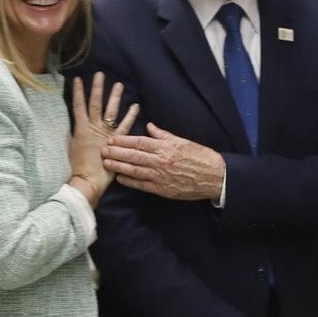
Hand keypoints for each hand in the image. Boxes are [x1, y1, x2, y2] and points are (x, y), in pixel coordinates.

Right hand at [67, 73, 137, 204]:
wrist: (87, 180)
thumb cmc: (77, 167)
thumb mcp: (70, 148)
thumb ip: (71, 136)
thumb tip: (69, 128)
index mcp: (80, 129)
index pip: (78, 106)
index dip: (77, 92)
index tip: (78, 79)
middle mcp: (92, 128)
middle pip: (95, 103)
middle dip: (97, 88)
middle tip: (101, 74)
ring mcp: (105, 133)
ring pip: (110, 111)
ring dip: (114, 97)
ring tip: (119, 84)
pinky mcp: (116, 141)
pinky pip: (125, 125)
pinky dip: (130, 115)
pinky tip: (135, 105)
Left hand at [104, 122, 226, 200]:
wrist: (215, 177)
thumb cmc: (201, 156)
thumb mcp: (183, 141)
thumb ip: (164, 135)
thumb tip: (150, 127)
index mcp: (166, 147)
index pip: (140, 142)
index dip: (123, 140)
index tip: (111, 138)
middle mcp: (161, 161)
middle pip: (133, 156)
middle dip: (116, 152)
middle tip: (102, 150)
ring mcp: (161, 176)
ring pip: (135, 170)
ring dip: (119, 166)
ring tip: (106, 162)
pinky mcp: (163, 189)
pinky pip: (143, 185)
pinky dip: (130, 182)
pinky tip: (120, 178)